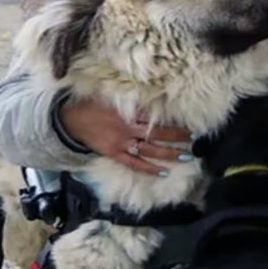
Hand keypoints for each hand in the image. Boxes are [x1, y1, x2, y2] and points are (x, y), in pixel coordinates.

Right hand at [59, 97, 191, 175]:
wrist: (72, 120)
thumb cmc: (93, 105)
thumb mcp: (112, 96)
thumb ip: (131, 99)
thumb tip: (152, 97)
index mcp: (128, 112)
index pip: (155, 117)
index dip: (172, 121)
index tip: (189, 123)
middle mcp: (128, 128)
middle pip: (157, 134)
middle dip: (177, 137)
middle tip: (194, 139)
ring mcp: (122, 143)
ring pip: (150, 150)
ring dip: (168, 153)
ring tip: (186, 155)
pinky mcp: (115, 154)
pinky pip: (135, 163)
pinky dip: (149, 169)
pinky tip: (164, 172)